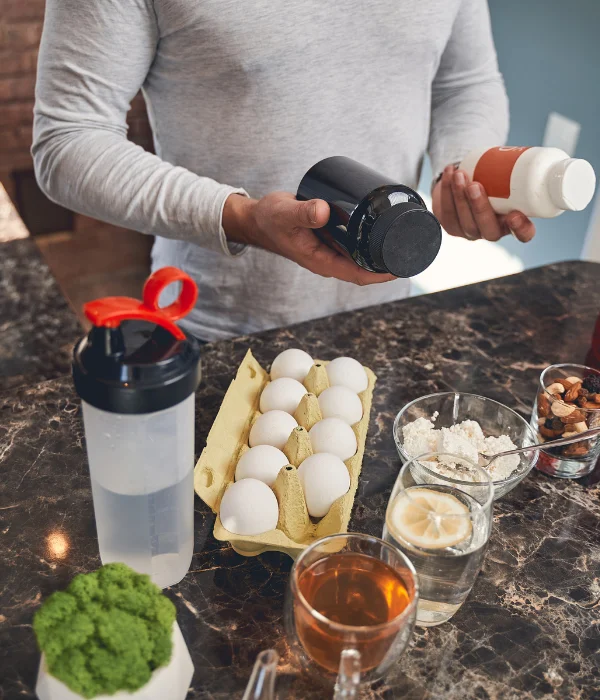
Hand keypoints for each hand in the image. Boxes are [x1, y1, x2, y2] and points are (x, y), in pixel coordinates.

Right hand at [222, 192, 395, 285]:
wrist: (258, 218)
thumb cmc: (270, 220)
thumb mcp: (285, 214)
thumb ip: (302, 212)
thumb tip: (324, 210)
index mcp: (322, 262)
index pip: (358, 275)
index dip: (382, 274)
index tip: (403, 267)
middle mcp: (330, 259)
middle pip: (366, 268)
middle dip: (390, 262)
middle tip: (414, 248)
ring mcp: (331, 249)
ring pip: (363, 255)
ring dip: (384, 250)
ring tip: (407, 237)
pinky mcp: (332, 237)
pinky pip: (356, 243)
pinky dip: (372, 238)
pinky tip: (386, 227)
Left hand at [432, 165, 535, 242]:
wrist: (468, 182)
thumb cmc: (495, 179)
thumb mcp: (509, 177)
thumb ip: (517, 171)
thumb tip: (532, 147)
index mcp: (513, 223)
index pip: (524, 234)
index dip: (521, 229)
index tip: (515, 215)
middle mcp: (492, 231)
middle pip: (487, 229)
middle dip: (479, 207)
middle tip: (475, 185)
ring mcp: (470, 231)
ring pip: (464, 221)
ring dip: (459, 197)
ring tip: (459, 174)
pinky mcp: (451, 225)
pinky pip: (446, 212)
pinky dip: (446, 190)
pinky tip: (449, 172)